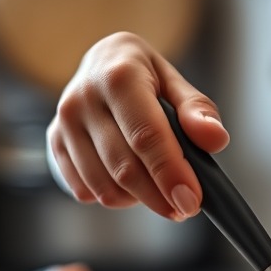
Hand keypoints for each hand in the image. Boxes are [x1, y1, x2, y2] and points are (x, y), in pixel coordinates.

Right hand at [47, 32, 229, 220]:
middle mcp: (84, 98)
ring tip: (159, 188)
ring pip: (104, 187)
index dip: (170, 174)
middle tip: (185, 207)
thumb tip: (215, 139)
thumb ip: (198, 110)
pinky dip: (114, 196)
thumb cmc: (144, 76)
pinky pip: (86, 191)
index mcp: (119, 76)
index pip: (146, 136)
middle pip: (125, 169)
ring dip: (139, 199)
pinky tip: (130, 182)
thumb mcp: (175, 82)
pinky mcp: (54, 142)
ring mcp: (64, 122)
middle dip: (160, 197)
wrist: (99, 63)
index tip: (191, 200)